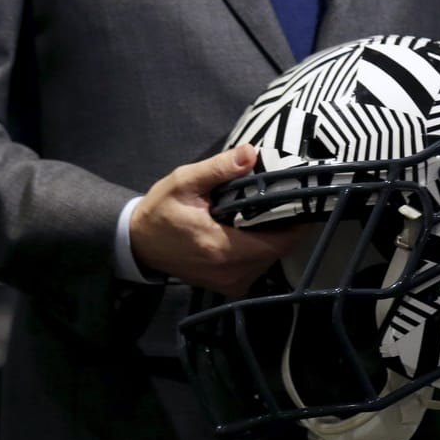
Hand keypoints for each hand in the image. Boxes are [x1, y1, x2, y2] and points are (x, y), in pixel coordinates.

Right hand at [130, 144, 301, 296]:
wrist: (138, 244)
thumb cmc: (161, 211)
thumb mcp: (185, 182)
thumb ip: (219, 168)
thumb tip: (251, 153)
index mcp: (223, 248)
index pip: (279, 242)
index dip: (296, 223)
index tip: (301, 200)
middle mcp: (232, 273)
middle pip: (278, 251)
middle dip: (284, 226)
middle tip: (284, 200)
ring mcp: (231, 284)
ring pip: (270, 260)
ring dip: (273, 238)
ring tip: (269, 212)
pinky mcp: (229, 286)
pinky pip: (257, 267)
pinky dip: (260, 249)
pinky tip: (253, 229)